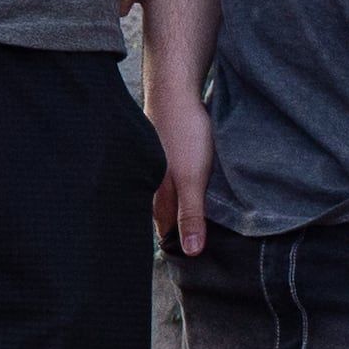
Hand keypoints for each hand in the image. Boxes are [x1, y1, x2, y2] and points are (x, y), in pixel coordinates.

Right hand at [152, 92, 212, 254]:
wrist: (174, 90)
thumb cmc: (182, 133)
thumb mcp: (192, 179)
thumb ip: (191, 215)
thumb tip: (190, 252)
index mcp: (158, 191)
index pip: (164, 225)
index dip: (175, 241)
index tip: (186, 258)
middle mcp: (155, 178)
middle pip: (165, 208)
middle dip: (176, 225)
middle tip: (190, 241)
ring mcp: (161, 160)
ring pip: (170, 188)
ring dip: (180, 201)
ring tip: (193, 214)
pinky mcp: (169, 145)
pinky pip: (176, 170)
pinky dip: (184, 179)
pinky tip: (192, 177)